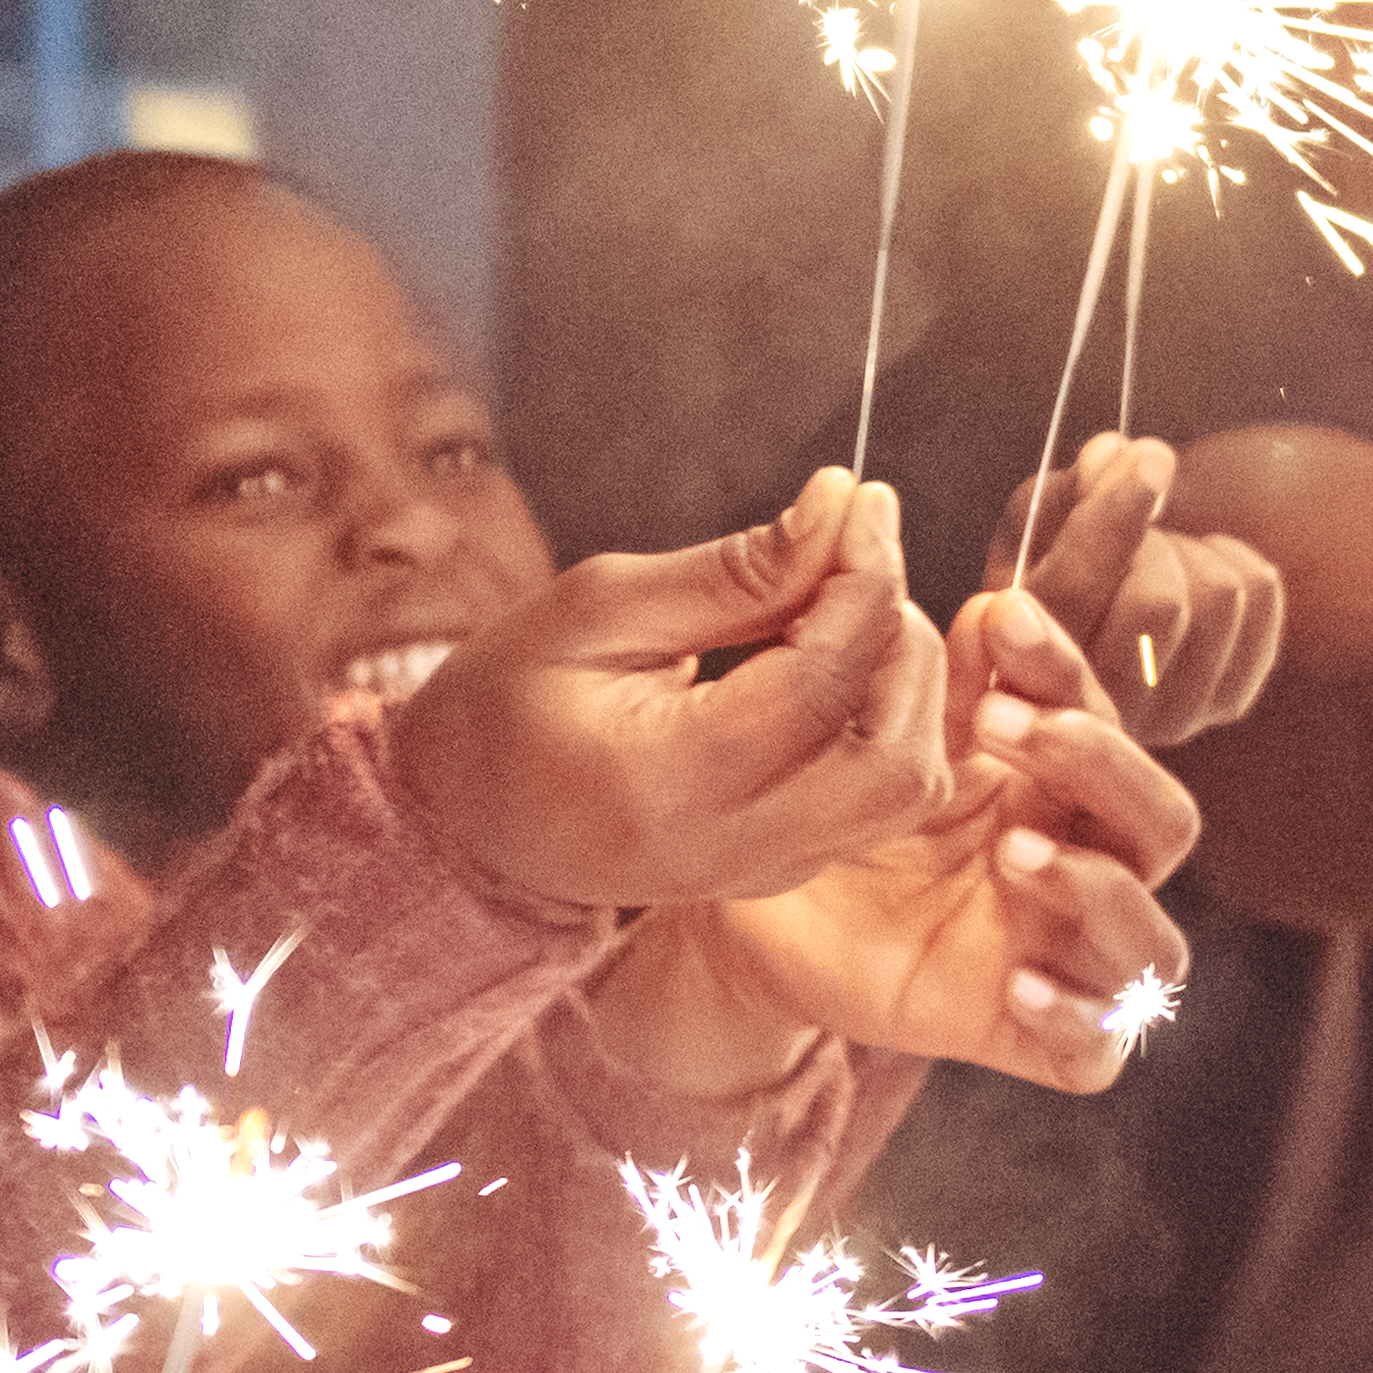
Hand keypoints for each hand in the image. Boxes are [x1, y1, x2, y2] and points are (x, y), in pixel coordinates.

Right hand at [389, 471, 958, 918]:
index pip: (820, 684)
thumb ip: (730, 572)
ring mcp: (765, 872)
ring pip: (907, 788)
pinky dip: (888, 718)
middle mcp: (733, 847)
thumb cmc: (507, 703)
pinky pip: (880, 800)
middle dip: (902, 643)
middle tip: (857, 560)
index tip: (862, 501)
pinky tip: (832, 657)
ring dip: (906, 684)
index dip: (863, 578)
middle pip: (896, 760)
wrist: (465, 822)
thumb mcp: (595, 609)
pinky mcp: (784, 869)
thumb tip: (840, 507)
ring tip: (840, 607)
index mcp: (670, 783)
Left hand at [693, 583, 1203, 1088]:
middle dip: (1100, 766)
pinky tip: (1020, 982)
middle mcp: (1081, 873)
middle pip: (1164, 825)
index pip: (1108, 729)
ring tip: (1014, 853)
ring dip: (1100, 889)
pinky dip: (1076, 1017)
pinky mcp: (1031, 1039)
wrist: (757, 929)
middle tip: (1003, 726)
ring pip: (1156, 947)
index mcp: (1057, 796)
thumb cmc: (835, 830)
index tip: (999, 621)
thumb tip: (999, 610)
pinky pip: (1097, 1053)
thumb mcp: (884, 750)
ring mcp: (1064, 961)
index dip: (1069, 674)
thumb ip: (946, 687)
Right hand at [998, 434, 1291, 748]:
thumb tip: (1112, 456)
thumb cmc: (1060, 557)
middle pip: (1159, 602)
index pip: (1074, 591)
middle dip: (1153, 540)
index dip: (1113, 518)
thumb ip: (1067, 489)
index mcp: (1022, 661)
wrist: (1111, 601)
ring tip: (1156, 559)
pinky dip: (1232, 557)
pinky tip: (1194, 575)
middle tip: (1137, 527)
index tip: (1148, 455)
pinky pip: (1260, 595)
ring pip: (1219, 596)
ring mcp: (1166, 716)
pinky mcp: (1227, 701)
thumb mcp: (1037, 517)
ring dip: (1189, 551)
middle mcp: (1094, 708)